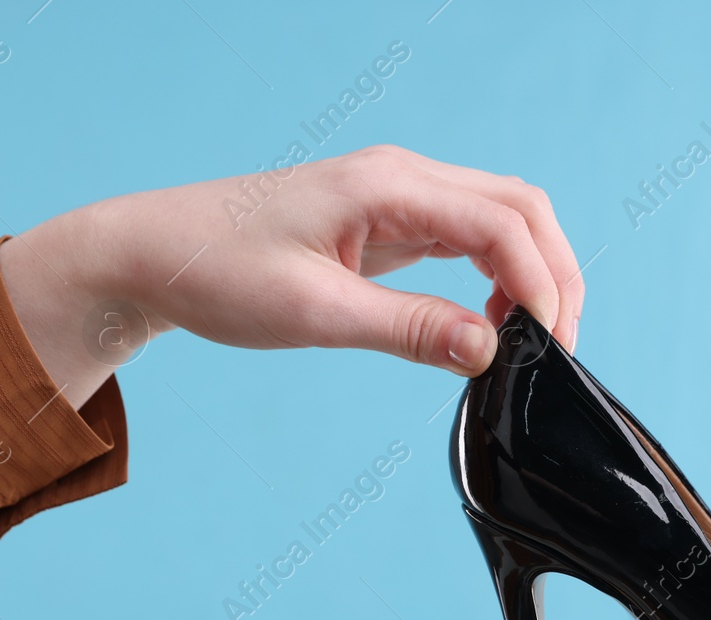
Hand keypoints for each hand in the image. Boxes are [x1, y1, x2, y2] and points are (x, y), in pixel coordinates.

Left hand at [0, 145, 584, 407]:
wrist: (155, 255)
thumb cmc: (218, 272)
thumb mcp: (315, 313)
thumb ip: (409, 330)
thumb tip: (489, 351)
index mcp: (389, 186)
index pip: (504, 224)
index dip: (541, 286)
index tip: (545, 347)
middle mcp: (404, 179)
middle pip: (523, 209)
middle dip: (556, 275)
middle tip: (555, 348)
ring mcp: (401, 196)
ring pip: (505, 219)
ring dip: (532, 274)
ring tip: (528, 340)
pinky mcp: (392, 221)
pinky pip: (472, 237)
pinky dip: (500, 276)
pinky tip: (490, 322)